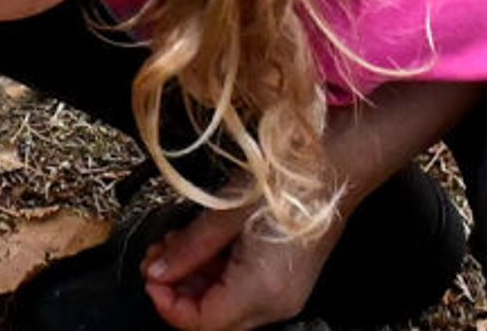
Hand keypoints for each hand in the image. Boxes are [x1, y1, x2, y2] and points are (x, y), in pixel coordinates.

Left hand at [141, 202, 333, 330]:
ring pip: (225, 308)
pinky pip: (242, 294)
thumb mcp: (227, 212)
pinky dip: (218, 277)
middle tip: (157, 257)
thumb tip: (156, 272)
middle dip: (179, 292)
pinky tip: (203, 246)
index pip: (201, 322)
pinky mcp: (286, 285)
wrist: (337, 170)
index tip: (149, 275)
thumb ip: (190, 247)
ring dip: (196, 282)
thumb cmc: (285, 184)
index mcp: (260, 290)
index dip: (167, 304)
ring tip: (176, 245)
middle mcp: (274, 305)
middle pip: (212, 320)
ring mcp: (283, 298)